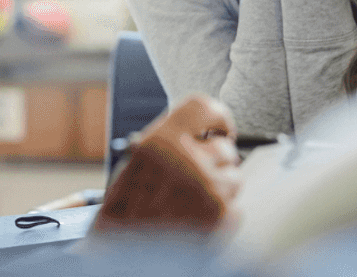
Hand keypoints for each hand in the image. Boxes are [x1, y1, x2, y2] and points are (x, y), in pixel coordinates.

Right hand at [94, 95, 243, 236]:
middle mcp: (188, 161)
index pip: (204, 107)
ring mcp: (208, 190)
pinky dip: (221, 216)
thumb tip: (209, 132)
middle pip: (225, 148)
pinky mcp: (220, 218)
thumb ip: (172, 140)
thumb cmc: (126, 206)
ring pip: (235, 178)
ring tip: (193, 202)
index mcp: (162, 141)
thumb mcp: (139, 159)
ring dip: (220, 189)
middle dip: (216, 162)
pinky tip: (198, 219)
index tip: (219, 129)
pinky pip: (236, 208)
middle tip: (198, 176)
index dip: (217, 117)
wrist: (120, 250)